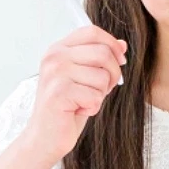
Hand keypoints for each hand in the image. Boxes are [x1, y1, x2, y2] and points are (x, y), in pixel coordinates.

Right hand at [25, 25, 126, 162]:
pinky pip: (95, 96)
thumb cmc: (66, 108)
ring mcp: (55, 74)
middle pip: (102, 53)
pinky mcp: (59, 92)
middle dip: (113, 74)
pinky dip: (93, 108)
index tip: (120, 61)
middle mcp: (54, 57)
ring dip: (100, 94)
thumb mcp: (85, 78)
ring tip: (84, 101)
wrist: (46, 136)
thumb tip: (122, 45)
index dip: (112, 45)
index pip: (92, 32)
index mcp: (58, 49)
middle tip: (102, 90)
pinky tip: (78, 110)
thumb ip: (99, 60)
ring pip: (102, 77)